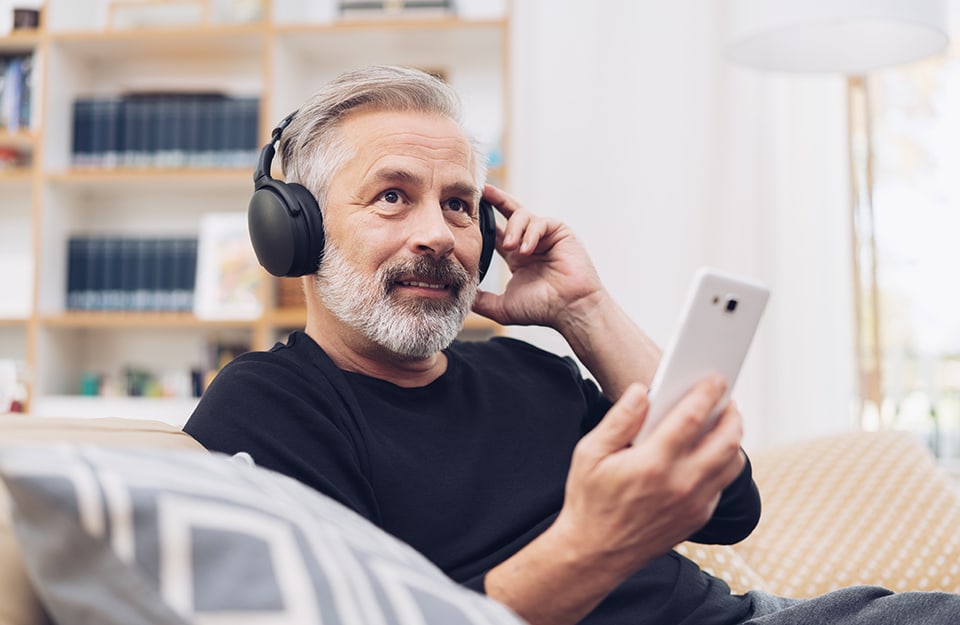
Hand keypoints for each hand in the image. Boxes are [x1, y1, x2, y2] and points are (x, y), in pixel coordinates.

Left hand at [471, 184, 605, 330]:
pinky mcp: (560, 232)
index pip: (497, 231)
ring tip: (511, 248)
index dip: (484, 219)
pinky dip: (530, 234)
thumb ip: (481, 300)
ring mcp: (545, 236)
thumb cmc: (542, 308)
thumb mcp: (502, 306)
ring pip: (522, 216)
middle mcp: (530, 242)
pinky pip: (540, 222)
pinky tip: (526, 250)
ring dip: (514, 230)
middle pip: (510, 213)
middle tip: (481, 192)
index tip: (468, 210)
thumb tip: (459, 297)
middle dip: (496, 200)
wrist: (570, 308)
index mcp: (516, 256)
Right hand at [553, 376, 744, 577]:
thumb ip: (619, 419)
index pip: (692, 418)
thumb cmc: (589, 500)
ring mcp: (693, 504)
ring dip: (733, 437)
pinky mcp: (697, 518)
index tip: (715, 378)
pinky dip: (722, 462)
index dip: (707, 393)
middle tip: (726, 398)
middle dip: (731, 413)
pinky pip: (721, 484)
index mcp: (652, 463)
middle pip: (726, 439)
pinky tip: (708, 451)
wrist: (594, 553)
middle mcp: (680, 484)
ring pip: (732, 463)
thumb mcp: (590, 454)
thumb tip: (642, 391)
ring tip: (722, 421)